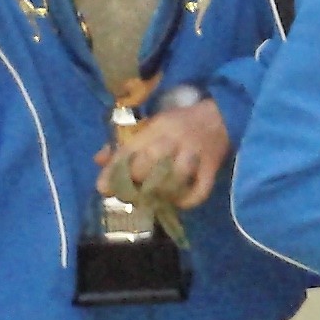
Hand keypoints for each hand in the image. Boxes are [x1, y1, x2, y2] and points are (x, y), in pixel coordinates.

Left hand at [97, 99, 229, 209]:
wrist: (221, 117)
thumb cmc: (180, 123)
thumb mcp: (152, 126)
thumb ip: (126, 143)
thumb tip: (99, 160)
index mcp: (158, 127)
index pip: (132, 148)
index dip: (115, 170)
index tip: (103, 188)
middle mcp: (176, 139)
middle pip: (152, 161)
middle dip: (137, 180)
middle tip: (132, 193)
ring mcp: (196, 154)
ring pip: (176, 177)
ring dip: (161, 192)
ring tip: (153, 199)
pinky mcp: (212, 167)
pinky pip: (201, 189)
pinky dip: (187, 200)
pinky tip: (177, 202)